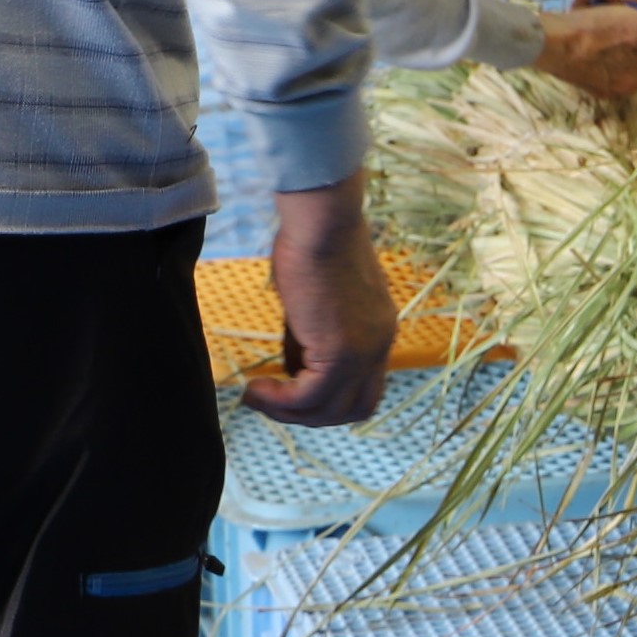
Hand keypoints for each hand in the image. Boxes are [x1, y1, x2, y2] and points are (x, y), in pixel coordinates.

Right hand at [243, 179, 395, 426]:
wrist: (322, 221)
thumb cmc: (312, 243)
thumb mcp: (315, 299)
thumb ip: (311, 335)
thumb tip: (291, 367)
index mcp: (380, 331)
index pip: (365, 388)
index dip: (329, 398)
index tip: (291, 387)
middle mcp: (380, 346)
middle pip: (355, 409)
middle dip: (311, 415)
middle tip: (273, 402)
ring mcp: (365, 352)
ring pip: (330, 410)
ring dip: (289, 413)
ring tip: (257, 396)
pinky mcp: (340, 352)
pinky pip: (308, 397)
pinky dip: (280, 402)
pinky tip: (256, 388)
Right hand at [532, 2, 636, 102]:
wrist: (544, 41)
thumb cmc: (597, 34)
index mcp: (635, 79)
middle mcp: (615, 81)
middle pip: (633, 41)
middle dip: (631, 12)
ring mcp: (591, 71)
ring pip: (609, 33)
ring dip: (610, 6)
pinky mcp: (572, 59)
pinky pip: (588, 34)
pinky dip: (589, 11)